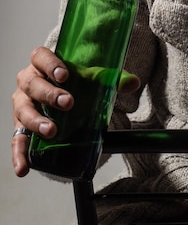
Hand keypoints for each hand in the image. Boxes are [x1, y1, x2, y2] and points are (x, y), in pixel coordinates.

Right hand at [12, 47, 139, 176]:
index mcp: (43, 63)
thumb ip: (113, 78)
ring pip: (24, 111)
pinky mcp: (21, 126)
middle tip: (68, 103)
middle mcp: (28, 81)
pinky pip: (17, 140)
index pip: (41, 56)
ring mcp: (23, 104)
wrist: (67, 95)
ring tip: (51, 131)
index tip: (65, 75)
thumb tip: (133, 83)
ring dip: (36, 121)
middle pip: (33, 84)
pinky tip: (24, 168)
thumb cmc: (77, 81)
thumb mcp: (94, 77)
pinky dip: (18, 154)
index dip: (51, 64)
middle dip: (49, 94)